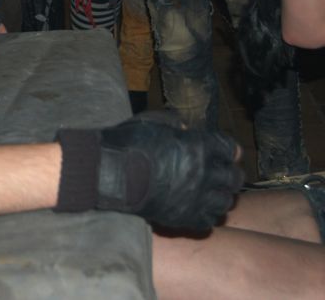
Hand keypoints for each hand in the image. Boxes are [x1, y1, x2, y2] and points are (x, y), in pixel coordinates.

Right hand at [97, 111, 242, 230]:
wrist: (109, 173)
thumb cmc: (128, 144)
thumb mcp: (151, 122)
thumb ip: (173, 123)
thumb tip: (184, 128)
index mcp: (199, 146)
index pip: (229, 148)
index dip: (228, 149)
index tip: (224, 152)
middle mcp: (204, 173)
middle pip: (234, 177)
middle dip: (229, 174)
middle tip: (220, 174)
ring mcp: (196, 198)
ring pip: (225, 201)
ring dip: (220, 196)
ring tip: (210, 193)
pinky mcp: (184, 218)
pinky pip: (208, 221)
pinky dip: (206, 215)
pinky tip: (197, 208)